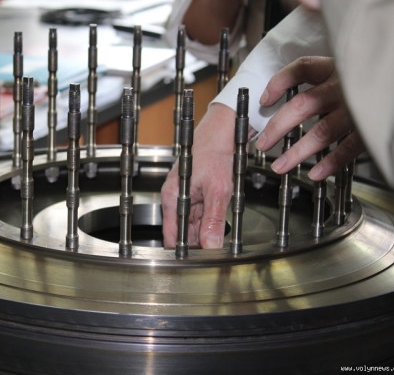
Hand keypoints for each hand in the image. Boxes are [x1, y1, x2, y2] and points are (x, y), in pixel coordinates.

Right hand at [161, 103, 239, 248]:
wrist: (222, 132)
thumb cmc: (215, 153)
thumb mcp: (218, 190)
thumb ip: (213, 221)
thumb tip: (212, 246)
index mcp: (172, 198)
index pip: (171, 236)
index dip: (183, 251)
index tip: (198, 262)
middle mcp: (175, 198)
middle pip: (183, 232)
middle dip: (198, 243)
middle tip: (216, 253)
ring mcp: (185, 196)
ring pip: (193, 225)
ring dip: (206, 232)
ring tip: (220, 238)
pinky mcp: (196, 194)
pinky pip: (201, 214)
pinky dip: (210, 221)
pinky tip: (220, 222)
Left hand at [255, 56, 365, 180]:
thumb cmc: (372, 79)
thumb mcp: (348, 69)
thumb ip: (324, 80)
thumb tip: (290, 102)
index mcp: (336, 68)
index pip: (301, 69)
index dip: (279, 83)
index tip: (265, 100)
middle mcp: (344, 87)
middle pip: (302, 105)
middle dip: (277, 127)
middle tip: (262, 144)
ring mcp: (357, 108)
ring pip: (321, 131)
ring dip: (297, 152)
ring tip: (280, 166)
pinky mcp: (371, 127)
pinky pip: (347, 148)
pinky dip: (330, 163)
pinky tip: (315, 173)